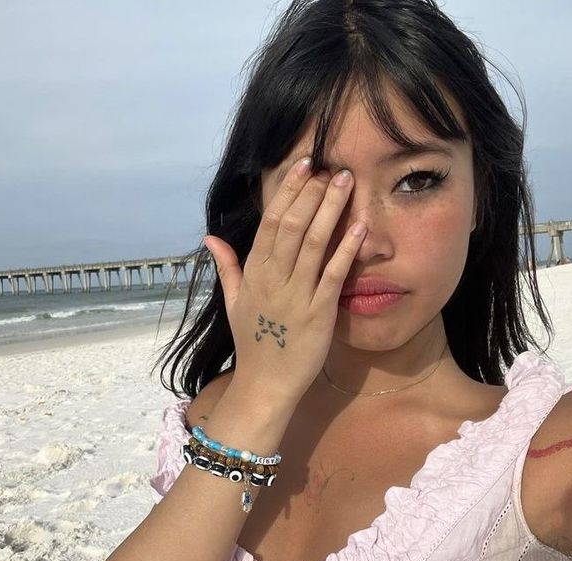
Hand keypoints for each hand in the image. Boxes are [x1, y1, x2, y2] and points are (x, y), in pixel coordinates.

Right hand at [204, 157, 365, 402]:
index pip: (271, 222)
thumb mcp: (233, 302)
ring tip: (346, 181)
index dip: (288, 191)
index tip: (303, 165)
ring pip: (314, 243)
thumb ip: (227, 267)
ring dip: (330, 209)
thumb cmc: (252, 341)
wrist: (265, 384)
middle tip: (331, 166)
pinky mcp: (319, 314)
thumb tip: (211, 237)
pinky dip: (346, 248)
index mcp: (254, 273)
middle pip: (293, 225)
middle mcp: (273, 279)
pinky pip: (334, 275)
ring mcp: (296, 296)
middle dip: (312, 192)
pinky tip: (359, 225)